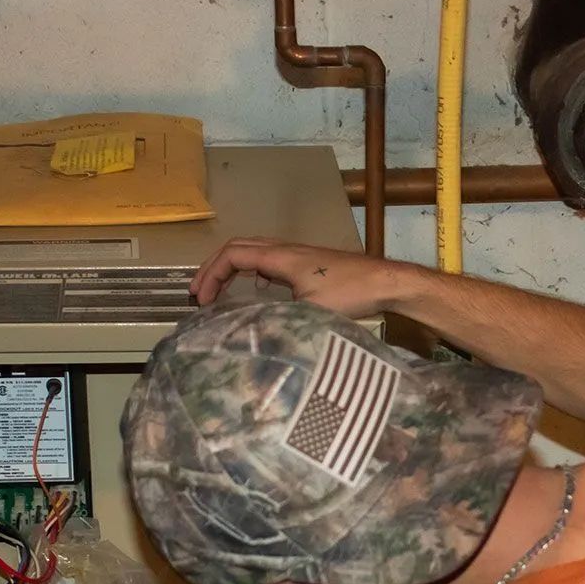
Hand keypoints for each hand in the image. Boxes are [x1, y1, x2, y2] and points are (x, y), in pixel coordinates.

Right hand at [191, 237, 418, 319]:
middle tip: (198, 293)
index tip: (201, 300)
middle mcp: (285, 250)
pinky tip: (254, 291)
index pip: (232, 255)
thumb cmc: (352, 293)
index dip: (211, 275)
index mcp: (281, 257)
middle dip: (213, 268)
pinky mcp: (308, 264)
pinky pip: (268, 260)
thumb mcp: (312, 312)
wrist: (386, 282)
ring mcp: (297, 255)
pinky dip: (250, 271)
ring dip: (230, 268)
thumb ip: (280, 319)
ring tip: (218, 291)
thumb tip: (251, 335)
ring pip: (253, 252)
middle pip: (238, 248)